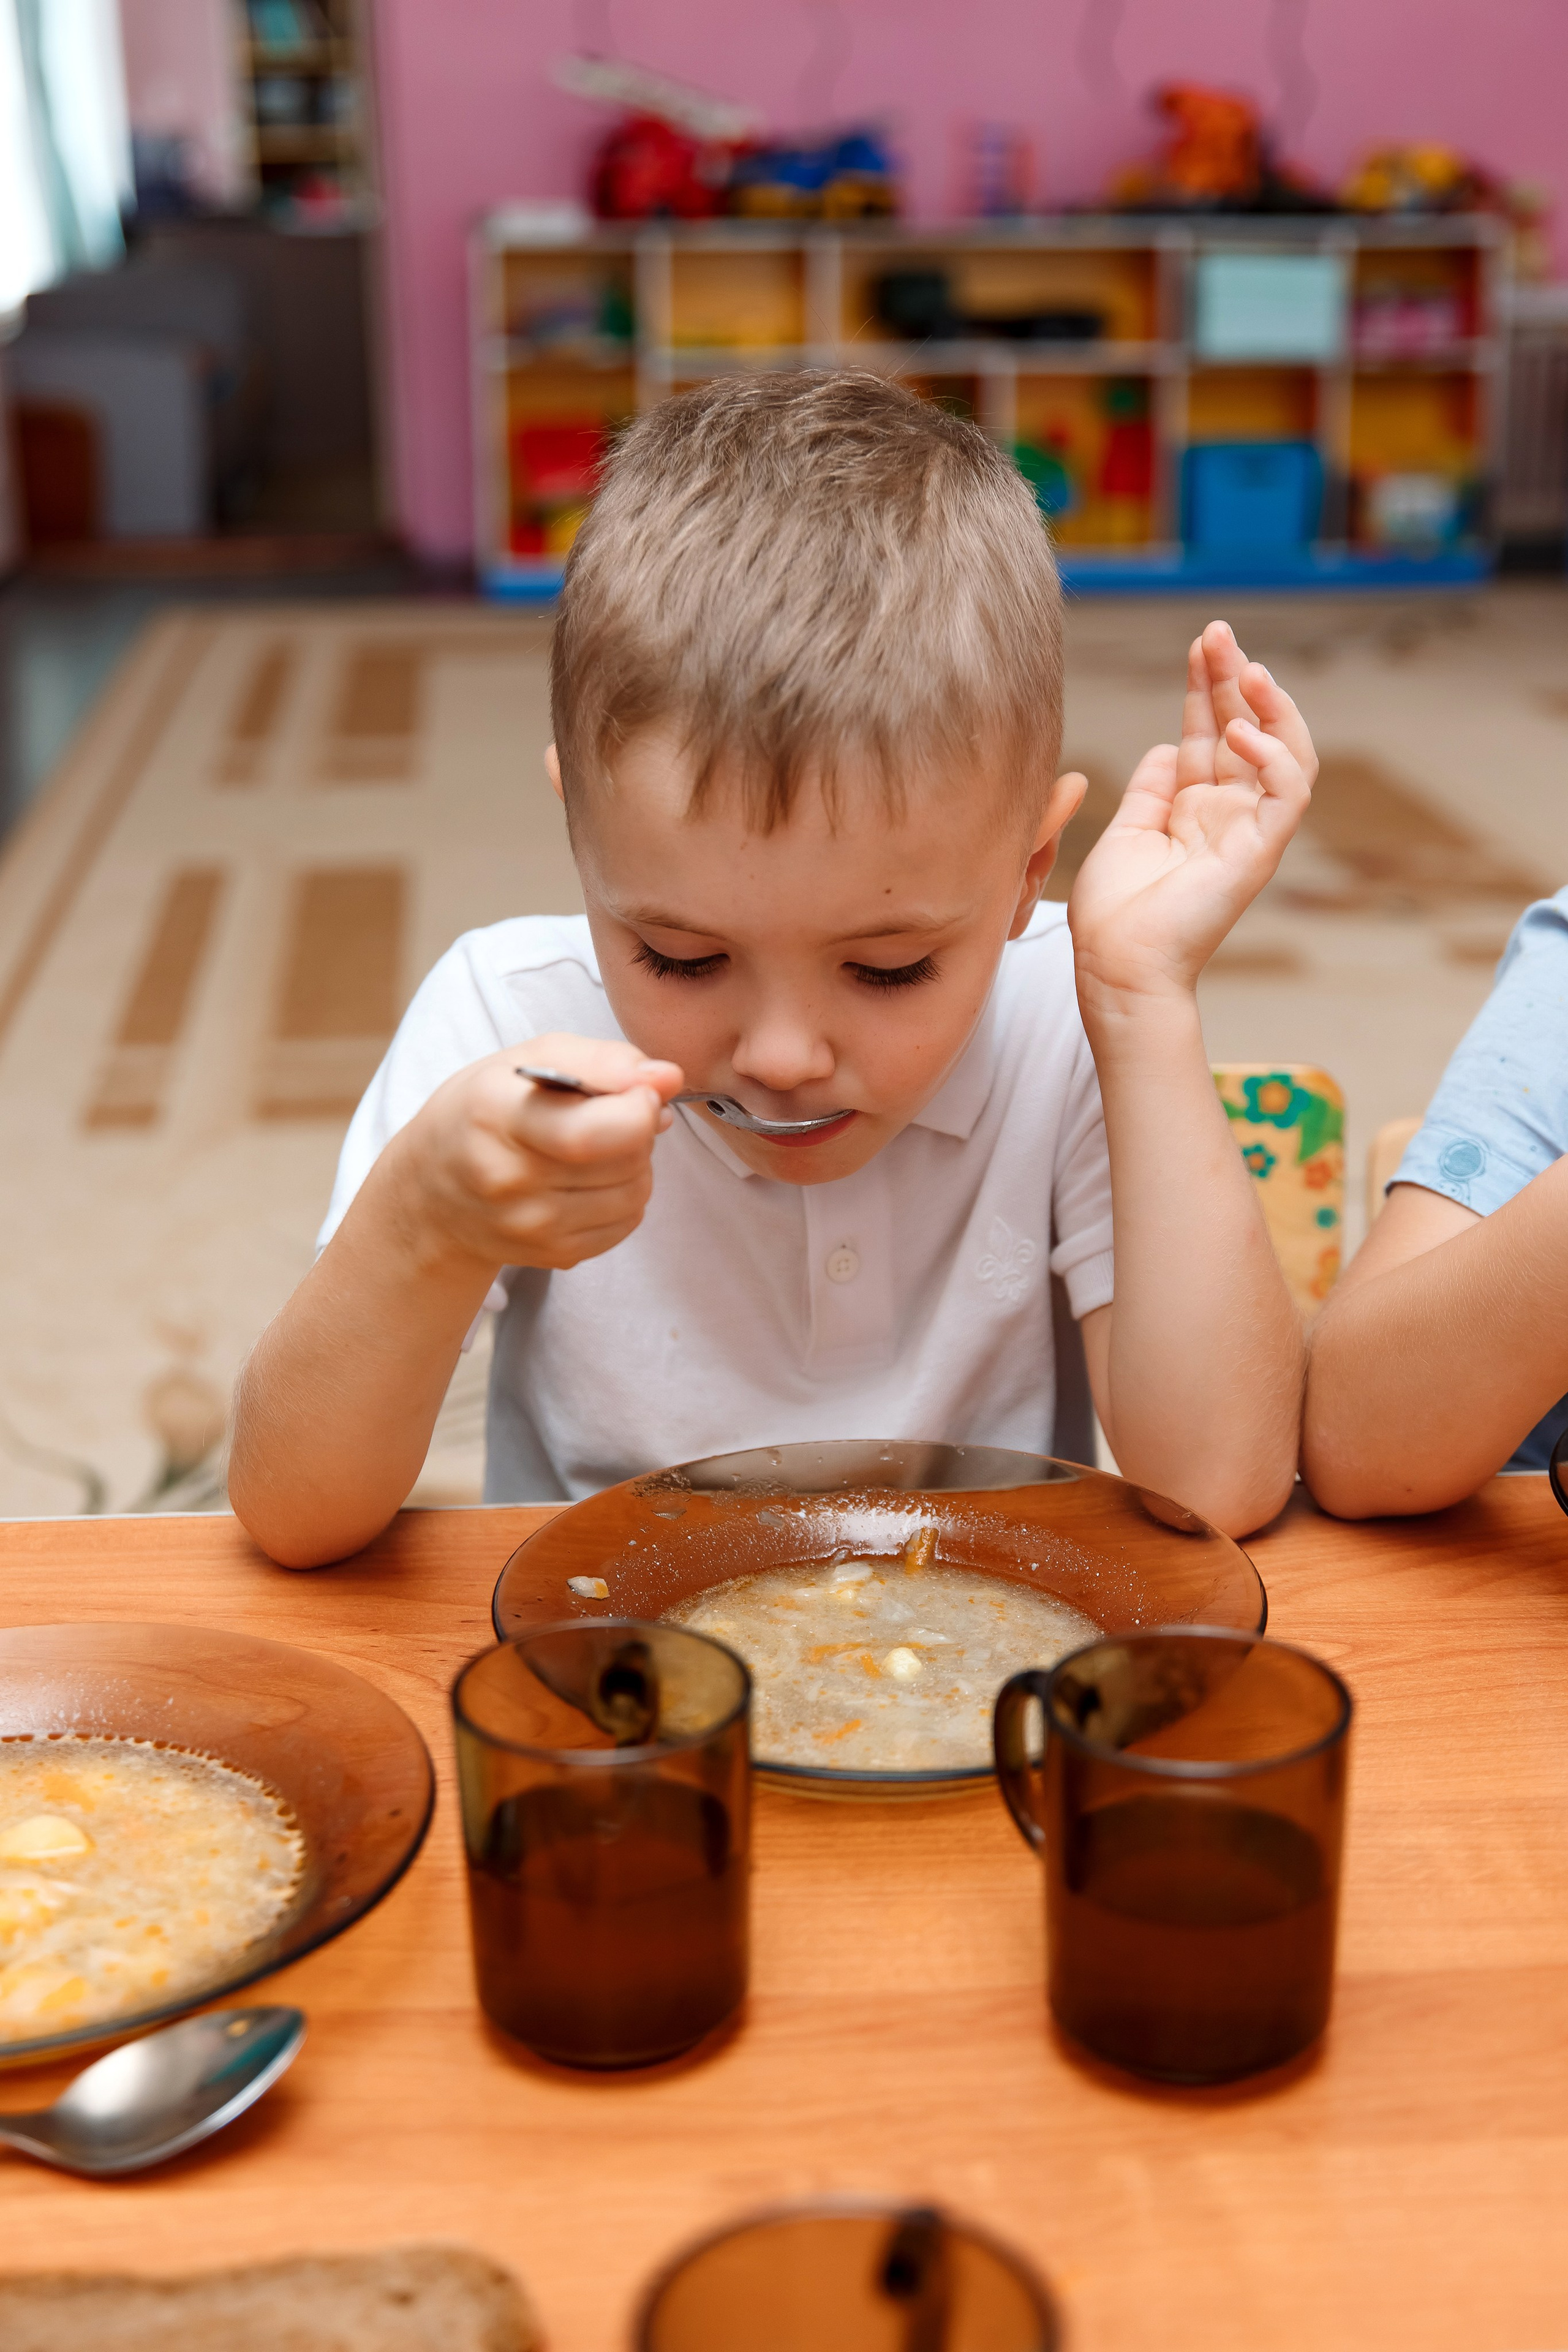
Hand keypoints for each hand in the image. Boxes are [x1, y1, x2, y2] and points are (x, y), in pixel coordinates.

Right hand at [373, 1032, 684, 1275]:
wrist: (431, 1193)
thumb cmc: (482, 1111)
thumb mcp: (527, 1060)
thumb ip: (604, 1060)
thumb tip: (668, 1077)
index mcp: (496, 1117)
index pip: (591, 1133)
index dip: (637, 1109)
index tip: (640, 1091)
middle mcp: (510, 1180)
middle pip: (624, 1160)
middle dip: (638, 1127)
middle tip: (612, 1111)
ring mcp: (531, 1227)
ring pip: (634, 1191)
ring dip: (635, 1162)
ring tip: (600, 1145)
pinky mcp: (554, 1255)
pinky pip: (627, 1222)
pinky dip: (625, 1195)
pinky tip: (592, 1178)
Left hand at [1067, 620, 1315, 1006]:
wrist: (1117, 967)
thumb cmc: (1115, 913)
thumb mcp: (1127, 831)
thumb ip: (1150, 788)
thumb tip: (1165, 745)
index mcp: (1196, 808)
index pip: (1211, 732)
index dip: (1207, 686)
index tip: (1200, 644)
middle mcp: (1228, 814)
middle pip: (1245, 729)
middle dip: (1233, 677)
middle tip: (1218, 633)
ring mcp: (1249, 831)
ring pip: (1285, 753)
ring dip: (1269, 706)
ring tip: (1244, 669)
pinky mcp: (1260, 852)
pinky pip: (1287, 794)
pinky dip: (1274, 757)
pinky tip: (1241, 732)